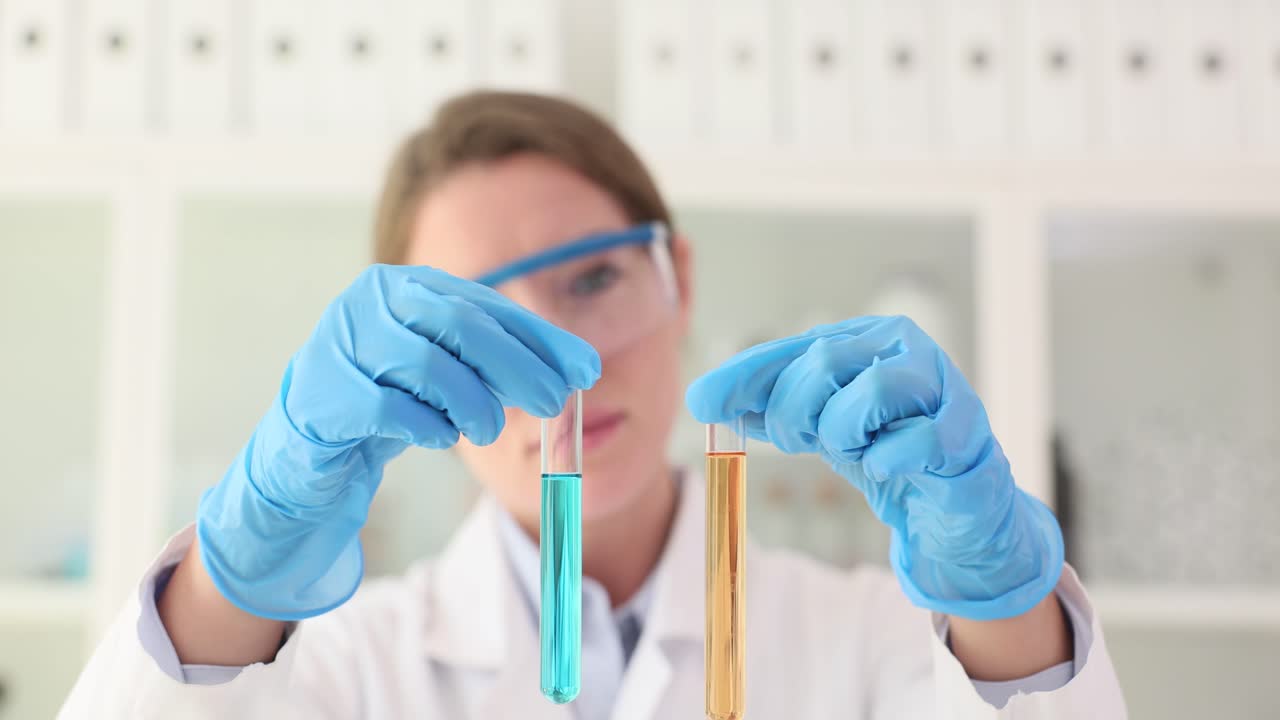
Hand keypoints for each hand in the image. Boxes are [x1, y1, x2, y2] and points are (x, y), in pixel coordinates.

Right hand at [198, 264, 599, 619]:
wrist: (311, 453)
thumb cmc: (393, 403)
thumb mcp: (457, 377)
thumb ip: (511, 365)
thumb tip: (585, 368)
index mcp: (407, 285)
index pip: (486, 304)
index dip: (538, 337)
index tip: (585, 370)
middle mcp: (370, 302)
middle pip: (460, 324)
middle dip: (518, 366)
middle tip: (553, 402)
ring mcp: (338, 344)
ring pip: (425, 363)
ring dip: (471, 402)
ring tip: (487, 429)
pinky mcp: (319, 394)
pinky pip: (386, 408)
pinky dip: (425, 426)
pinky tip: (440, 438)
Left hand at [686, 316, 1062, 619]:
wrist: (951, 503)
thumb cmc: (884, 449)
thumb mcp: (818, 426)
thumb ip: (770, 407)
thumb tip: (705, 399)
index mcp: (862, 336)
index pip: (792, 348)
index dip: (744, 376)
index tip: (702, 402)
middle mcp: (902, 346)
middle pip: (820, 365)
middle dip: (795, 416)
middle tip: (804, 443)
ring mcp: (939, 382)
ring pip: (864, 396)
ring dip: (844, 437)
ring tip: (859, 452)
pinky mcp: (964, 429)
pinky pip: (906, 444)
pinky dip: (884, 463)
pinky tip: (887, 467)